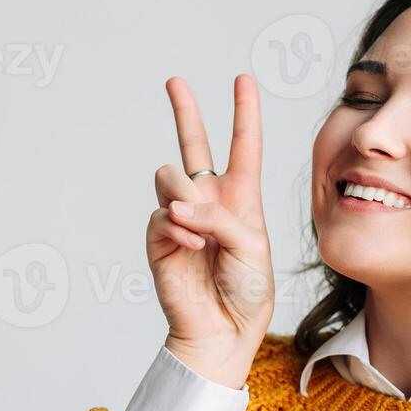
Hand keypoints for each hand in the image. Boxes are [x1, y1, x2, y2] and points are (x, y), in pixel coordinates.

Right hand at [147, 74, 274, 389]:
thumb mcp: (251, 245)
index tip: (243, 80)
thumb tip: (178, 206)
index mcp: (241, 198)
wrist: (223, 330)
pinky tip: (192, 247)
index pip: (244, 146)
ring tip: (198, 229)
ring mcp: (182, 216)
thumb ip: (220, 217)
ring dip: (184, 196)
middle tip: (175, 81)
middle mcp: (209, 200)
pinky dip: (178, 228)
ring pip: (170, 176)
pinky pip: (162, 213)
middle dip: (185, 110)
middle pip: (194, 144)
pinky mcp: (160, 236)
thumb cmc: (247, 292)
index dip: (244, 113)